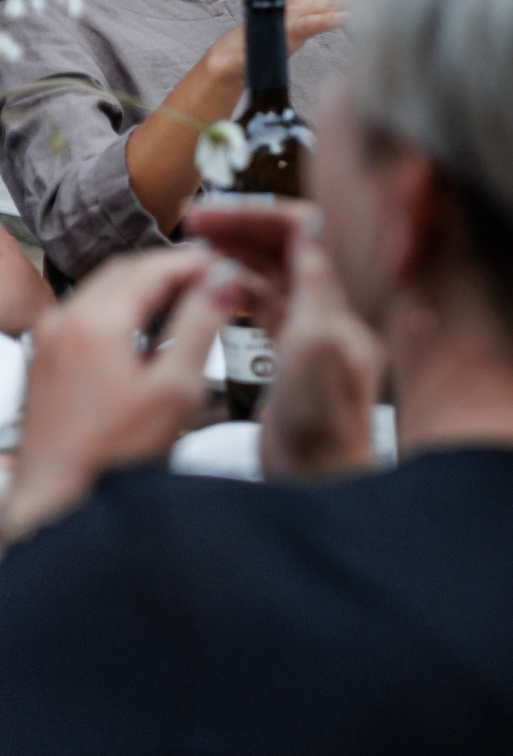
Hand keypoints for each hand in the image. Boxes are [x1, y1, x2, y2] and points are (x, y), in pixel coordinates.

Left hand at [11, 248, 227, 537]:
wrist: (57, 495)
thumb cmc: (112, 455)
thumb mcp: (175, 389)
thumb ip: (200, 326)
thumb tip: (220, 281)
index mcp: (95, 322)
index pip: (152, 266)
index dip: (193, 261)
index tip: (224, 263)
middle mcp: (63, 320)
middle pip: (124, 270)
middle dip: (170, 268)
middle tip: (210, 278)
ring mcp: (49, 337)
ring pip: (104, 289)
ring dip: (146, 286)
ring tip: (187, 300)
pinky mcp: (46, 356)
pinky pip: (87, 312)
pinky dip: (122, 307)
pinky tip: (148, 328)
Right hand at [186, 202, 385, 482]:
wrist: (321, 480)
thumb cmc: (324, 423)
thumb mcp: (315, 346)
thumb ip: (314, 285)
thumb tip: (314, 226)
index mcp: (338, 303)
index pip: (305, 233)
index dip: (258, 217)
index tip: (212, 216)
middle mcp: (328, 312)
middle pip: (287, 250)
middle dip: (242, 231)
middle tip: (192, 225)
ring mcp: (309, 333)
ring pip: (272, 277)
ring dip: (236, 258)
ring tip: (195, 252)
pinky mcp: (289, 358)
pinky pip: (263, 308)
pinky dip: (236, 292)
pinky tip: (212, 289)